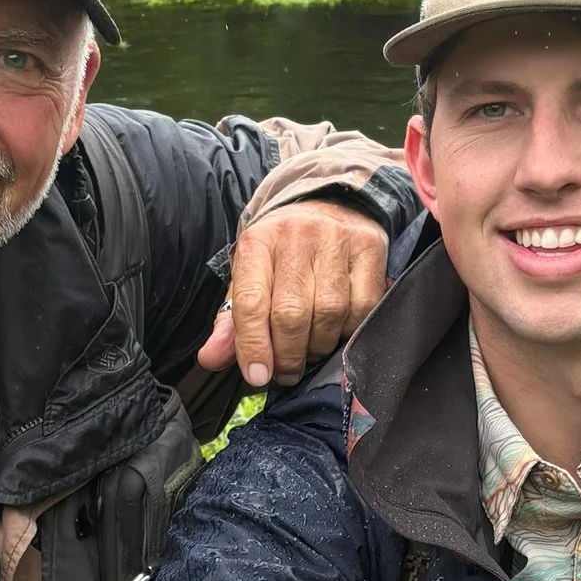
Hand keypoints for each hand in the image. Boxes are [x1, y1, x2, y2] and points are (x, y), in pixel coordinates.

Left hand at [195, 202, 387, 388]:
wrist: (329, 204)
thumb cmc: (283, 253)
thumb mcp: (249, 278)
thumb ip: (231, 322)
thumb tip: (210, 359)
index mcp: (258, 242)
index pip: (251, 300)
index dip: (253, 345)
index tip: (257, 376)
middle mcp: (297, 236)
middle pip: (291, 313)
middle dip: (287, 355)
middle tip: (285, 372)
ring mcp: (337, 240)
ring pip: (329, 313)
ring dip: (317, 346)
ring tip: (308, 351)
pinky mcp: (370, 248)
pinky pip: (362, 307)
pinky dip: (349, 331)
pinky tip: (336, 331)